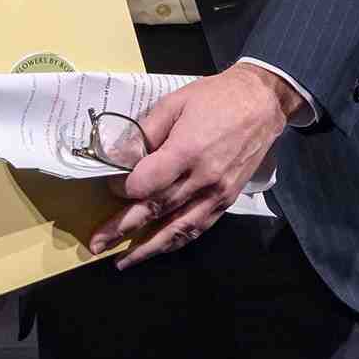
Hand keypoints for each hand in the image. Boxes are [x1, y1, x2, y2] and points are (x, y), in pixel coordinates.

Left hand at [91, 64, 296, 265]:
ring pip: (178, 228)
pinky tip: (158, 249)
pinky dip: (176, 242)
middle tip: (97, 244)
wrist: (261, 103)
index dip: (123, 188)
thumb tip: (119, 156)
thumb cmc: (214, 98)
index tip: (109, 185)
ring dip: (149, 248)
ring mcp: (217, 194)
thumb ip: (146, 132)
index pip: (146, 184)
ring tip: (123, 261)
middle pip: (157, 210)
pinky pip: (198, 228)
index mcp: (187, 150)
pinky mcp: (227, 201)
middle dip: (124, 229)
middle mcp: (203, 179)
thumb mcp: (175, 102)